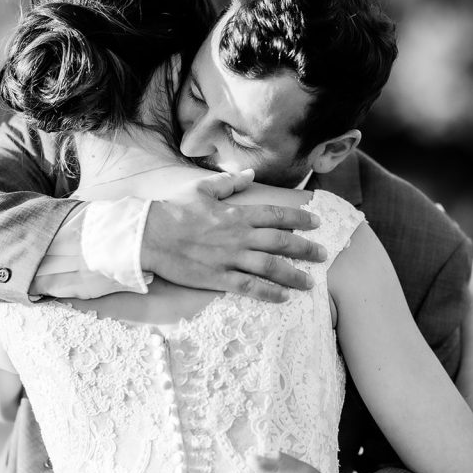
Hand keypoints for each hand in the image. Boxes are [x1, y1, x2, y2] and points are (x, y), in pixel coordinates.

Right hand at [141, 170, 326, 302]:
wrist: (149, 235)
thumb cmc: (173, 210)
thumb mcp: (202, 189)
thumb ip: (229, 183)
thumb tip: (249, 175)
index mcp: (236, 213)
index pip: (276, 215)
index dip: (299, 218)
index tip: (315, 223)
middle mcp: (239, 236)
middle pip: (281, 242)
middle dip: (305, 248)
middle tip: (323, 255)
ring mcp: (230, 258)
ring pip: (270, 267)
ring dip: (294, 274)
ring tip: (310, 282)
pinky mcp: (218, 278)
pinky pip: (250, 286)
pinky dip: (269, 292)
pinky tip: (284, 297)